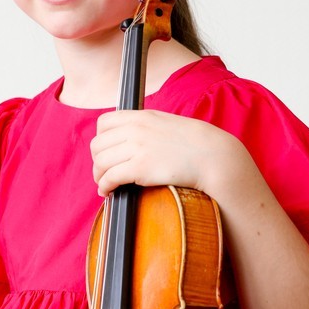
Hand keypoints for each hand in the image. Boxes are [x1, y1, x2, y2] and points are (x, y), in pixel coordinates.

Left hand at [90, 109, 247, 196]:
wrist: (211, 156)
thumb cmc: (193, 143)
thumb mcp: (166, 123)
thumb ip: (146, 126)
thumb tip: (131, 137)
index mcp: (141, 116)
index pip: (104, 122)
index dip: (101, 138)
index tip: (106, 151)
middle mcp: (135, 129)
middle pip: (98, 144)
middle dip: (97, 160)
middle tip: (103, 171)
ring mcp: (137, 148)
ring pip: (101, 162)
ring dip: (99, 175)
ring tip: (104, 184)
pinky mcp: (140, 168)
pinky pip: (110, 177)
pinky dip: (104, 186)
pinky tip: (108, 191)